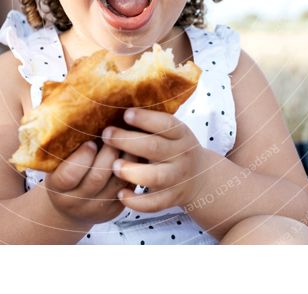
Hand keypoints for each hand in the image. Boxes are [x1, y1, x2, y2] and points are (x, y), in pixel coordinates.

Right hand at [43, 141, 131, 226]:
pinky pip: (128, 188)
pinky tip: (136, 153)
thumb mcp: (58, 163)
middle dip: (108, 153)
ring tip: (129, 140)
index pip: (69, 175)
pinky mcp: (115, 209)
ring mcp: (97, 209)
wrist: (70, 207)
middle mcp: (75, 202)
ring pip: (117, 182)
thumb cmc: (65, 174)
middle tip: (114, 135)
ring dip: (126, 159)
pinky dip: (134, 169)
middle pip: (97, 178)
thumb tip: (85, 117)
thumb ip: (68, 148)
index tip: (90, 142)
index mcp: (57, 188)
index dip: (82, 156)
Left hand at [101, 108, 215, 212]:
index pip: (165, 124)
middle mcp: (181, 155)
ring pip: (155, 177)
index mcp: (181, 134)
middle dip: (128, 141)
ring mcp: (177, 178)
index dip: (145, 118)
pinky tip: (120, 194)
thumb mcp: (173, 132)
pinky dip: (136, 202)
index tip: (125, 113)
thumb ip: (152, 123)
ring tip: (113, 166)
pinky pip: (154, 203)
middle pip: (154, 148)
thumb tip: (116, 103)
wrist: (201, 177)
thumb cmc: (174, 147)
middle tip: (106, 135)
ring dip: (132, 171)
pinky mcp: (171, 198)